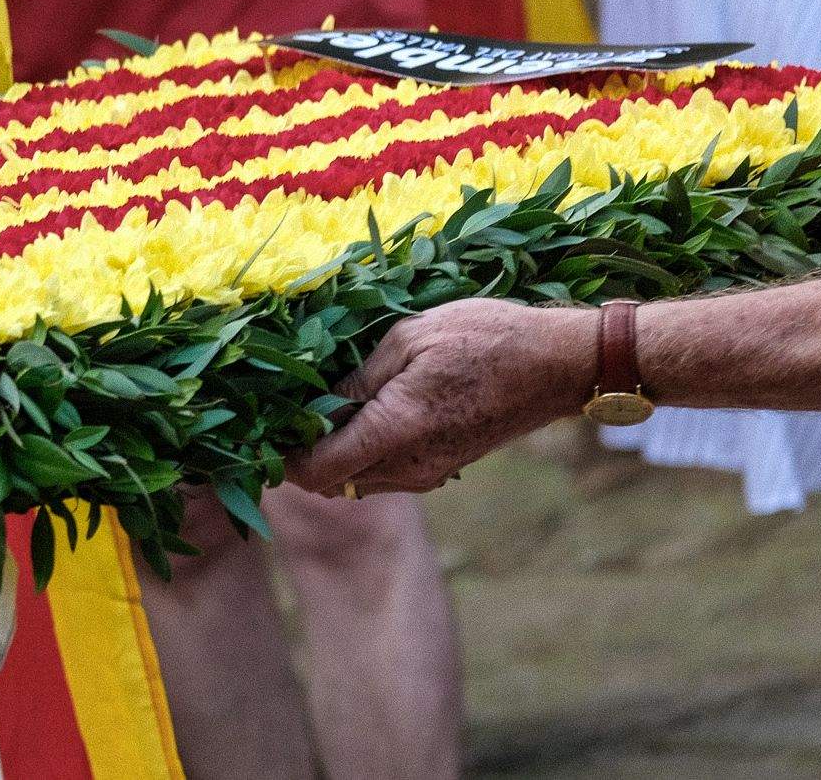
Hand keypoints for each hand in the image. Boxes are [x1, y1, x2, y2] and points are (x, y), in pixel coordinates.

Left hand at [284, 299, 597, 496]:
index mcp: (395, 430)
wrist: (556, 364)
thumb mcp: (408, 339)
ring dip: (331, 455)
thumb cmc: (484, 338)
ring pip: (356, 482)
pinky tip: (357, 413)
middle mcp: (410, 465)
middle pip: (330, 484)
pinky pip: (384, 474)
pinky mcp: (442, 468)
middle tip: (284, 411)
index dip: (282, 456)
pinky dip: (360, 454)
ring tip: (318, 407)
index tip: (263, 425)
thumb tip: (314, 405)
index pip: (317, 471)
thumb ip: (357, 379)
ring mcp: (429, 472)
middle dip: (300, 455)